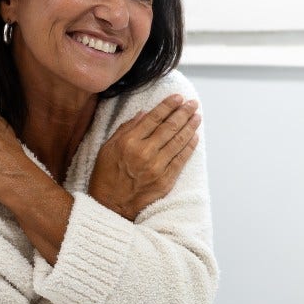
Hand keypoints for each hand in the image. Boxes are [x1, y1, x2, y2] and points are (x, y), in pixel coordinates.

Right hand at [89, 94, 200, 220]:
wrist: (111, 207)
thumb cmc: (107, 176)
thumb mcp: (108, 148)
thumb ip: (126, 129)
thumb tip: (144, 113)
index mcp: (129, 142)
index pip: (154, 118)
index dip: (168, 105)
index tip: (178, 97)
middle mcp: (144, 153)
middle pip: (170, 127)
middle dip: (183, 112)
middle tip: (192, 103)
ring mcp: (157, 167)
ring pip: (178, 141)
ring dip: (190, 126)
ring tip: (197, 116)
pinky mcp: (166, 180)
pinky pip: (181, 159)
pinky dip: (189, 146)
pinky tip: (194, 136)